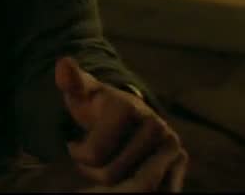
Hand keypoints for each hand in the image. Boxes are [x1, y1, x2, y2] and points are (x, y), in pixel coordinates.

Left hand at [56, 57, 187, 191]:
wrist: (130, 116)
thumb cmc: (99, 108)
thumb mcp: (82, 94)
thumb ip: (72, 82)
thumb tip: (63, 63)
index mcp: (127, 107)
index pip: (92, 155)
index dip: (78, 155)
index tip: (75, 145)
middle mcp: (156, 125)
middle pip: (111, 175)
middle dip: (95, 173)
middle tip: (92, 160)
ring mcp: (172, 144)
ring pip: (132, 187)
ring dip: (115, 184)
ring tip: (107, 166)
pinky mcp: (180, 161)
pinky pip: (156, 190)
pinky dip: (135, 188)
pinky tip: (127, 176)